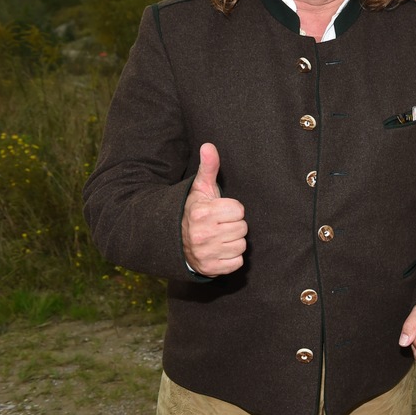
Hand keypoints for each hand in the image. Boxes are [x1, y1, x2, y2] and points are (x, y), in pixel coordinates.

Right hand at [181, 143, 246, 275]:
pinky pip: (237, 263)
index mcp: (201, 213)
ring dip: (233, 242)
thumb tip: (209, 145)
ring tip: (219, 237)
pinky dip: (231, 258)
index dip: (232, 210)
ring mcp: (205, 254)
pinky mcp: (210, 269)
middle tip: (219, 225)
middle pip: (242, 228)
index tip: (220, 211)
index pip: (239, 210)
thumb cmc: (193, 211)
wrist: (173, 241)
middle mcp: (202, 235)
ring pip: (241, 246)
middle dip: (234, 225)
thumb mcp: (200, 189)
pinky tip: (219, 251)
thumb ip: (208, 167)